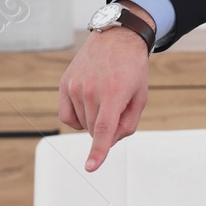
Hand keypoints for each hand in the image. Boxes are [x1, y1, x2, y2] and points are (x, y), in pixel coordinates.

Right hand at [57, 0, 154, 171]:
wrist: (117, 38)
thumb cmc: (133, 69)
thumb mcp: (140, 97)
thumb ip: (128, 124)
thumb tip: (108, 142)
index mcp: (114, 93)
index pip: (104, 130)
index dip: (99, 151)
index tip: (91, 167)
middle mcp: (91, 90)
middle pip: (95, 130)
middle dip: (107, 128)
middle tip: (118, 106)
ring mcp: (75, 86)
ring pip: (82, 125)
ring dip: (93, 120)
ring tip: (105, 97)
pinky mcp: (65, 84)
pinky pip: (66, 116)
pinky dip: (77, 118)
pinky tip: (88, 106)